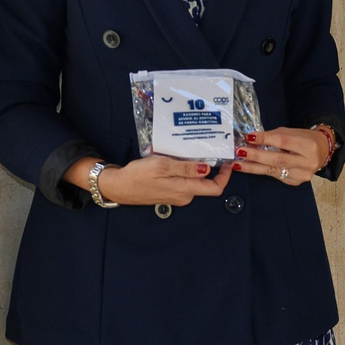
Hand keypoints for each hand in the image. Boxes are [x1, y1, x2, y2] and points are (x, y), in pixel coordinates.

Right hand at [69, 155, 232, 205]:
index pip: (215, 188)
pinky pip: (184, 181)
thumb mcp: (162, 166)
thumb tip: (207, 169)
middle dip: (211, 167)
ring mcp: (177, 196)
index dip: (225, 176)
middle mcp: (184, 196)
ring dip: (196, 167)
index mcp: (185, 190)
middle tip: (209, 149)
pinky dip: (186, 170)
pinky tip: (178, 158)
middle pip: (206, 183)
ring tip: (191, 150)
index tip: (227, 162)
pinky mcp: (170, 192)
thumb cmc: (138, 175)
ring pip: (195, 180)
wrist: (117, 186)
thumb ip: (186, 168)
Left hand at [233, 127, 330, 185]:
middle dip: (256, 156)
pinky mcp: (295, 182)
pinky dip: (262, 171)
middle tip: (240, 152)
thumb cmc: (305, 139)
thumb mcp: (293, 132)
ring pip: (273, 171)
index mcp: (308, 146)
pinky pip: (276, 176)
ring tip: (238, 164)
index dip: (265, 139)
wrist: (323, 152)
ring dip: (253, 167)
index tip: (249, 137)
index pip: (283, 142)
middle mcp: (307, 162)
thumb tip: (251, 140)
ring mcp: (302, 175)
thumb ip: (274, 137)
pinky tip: (250, 168)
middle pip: (277, 159)